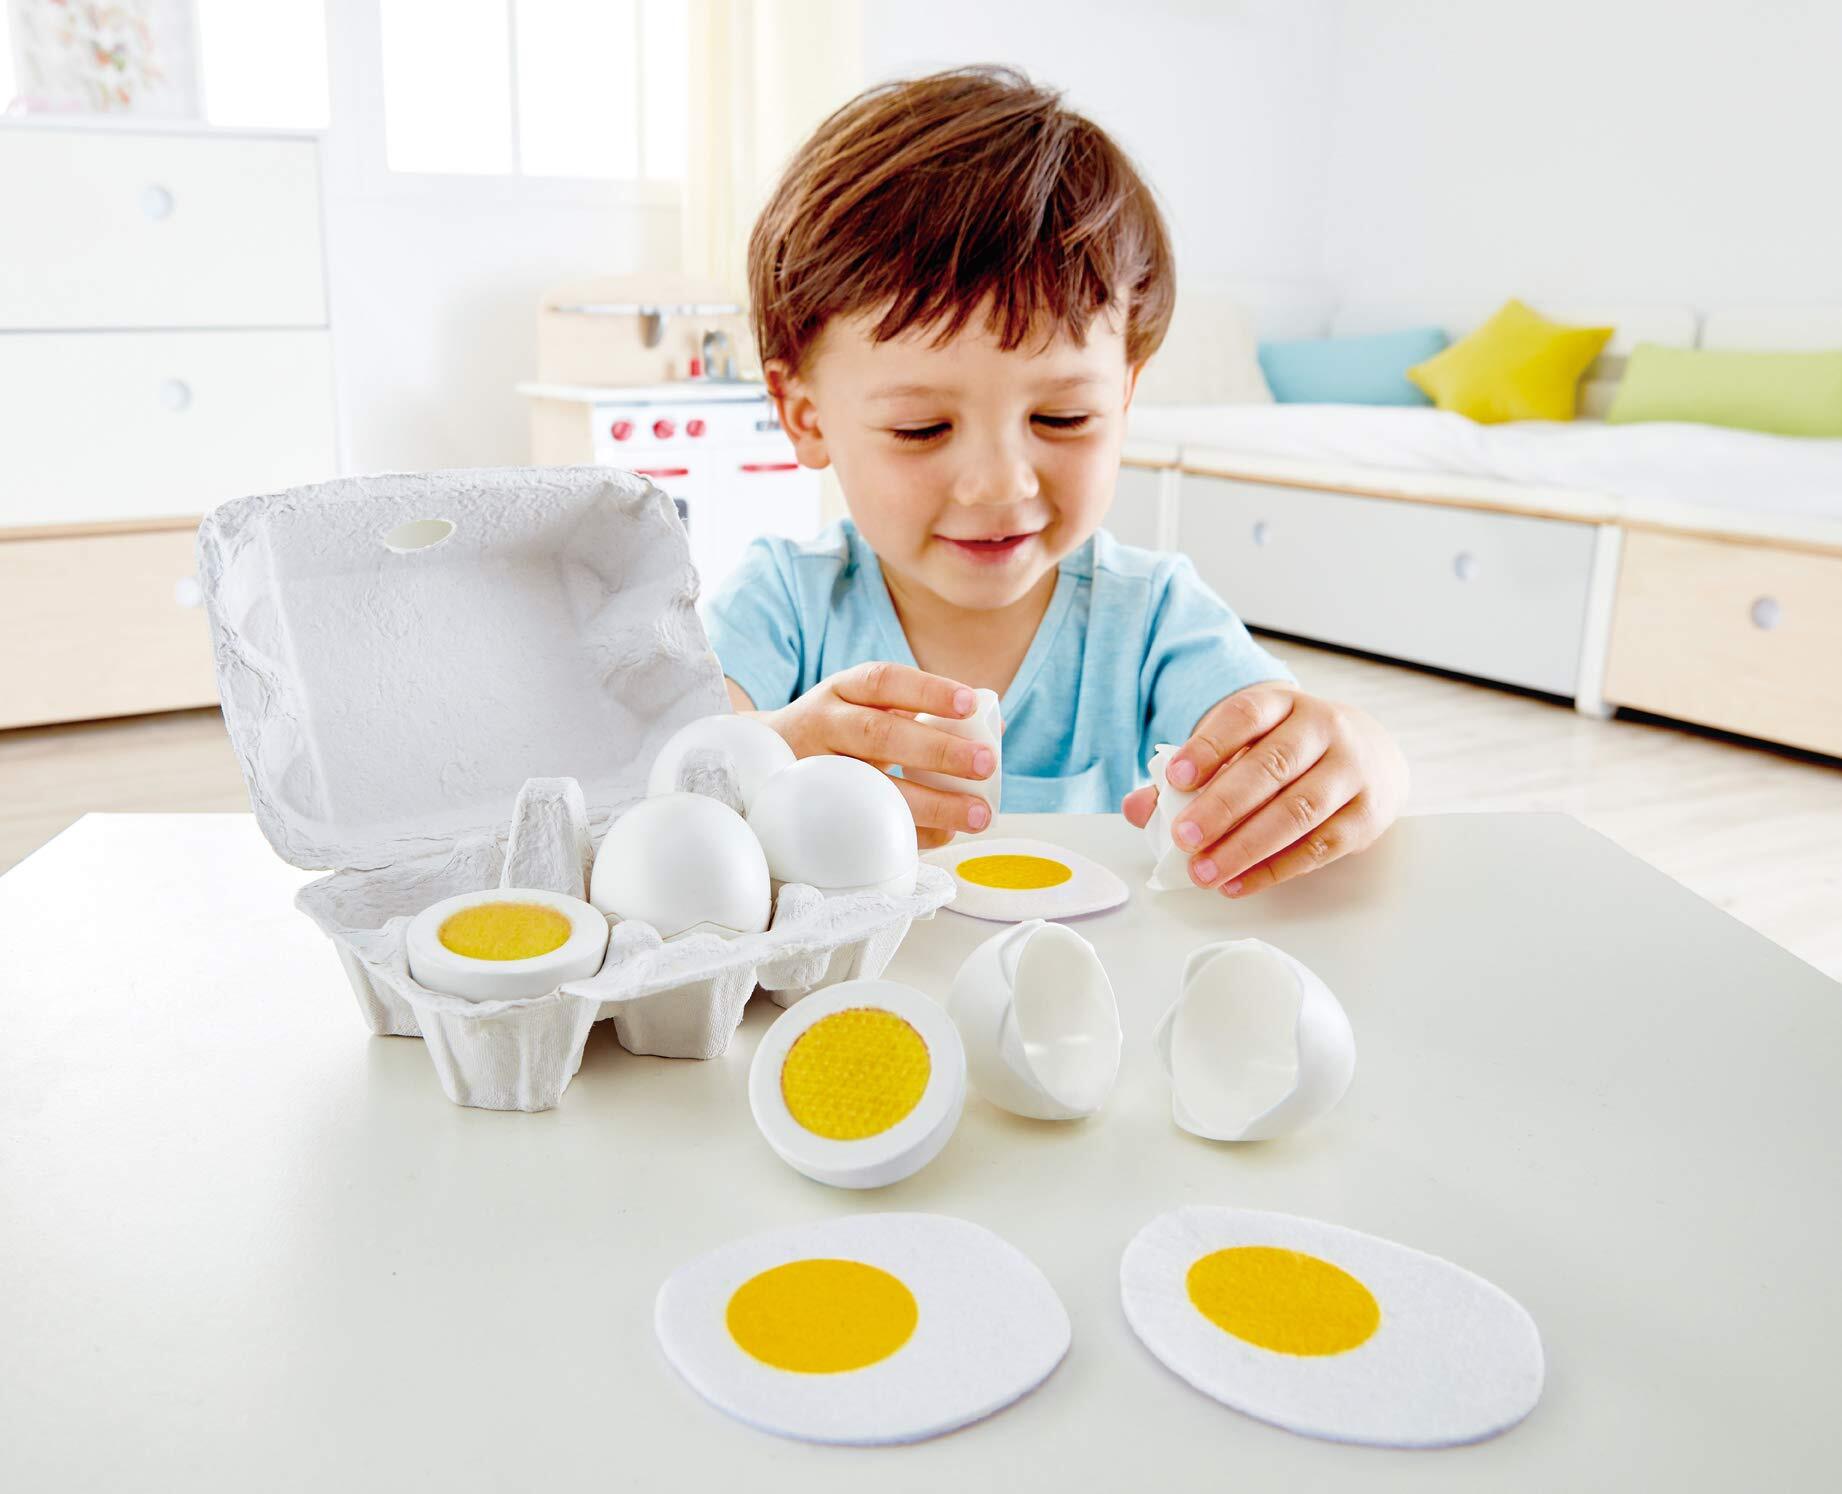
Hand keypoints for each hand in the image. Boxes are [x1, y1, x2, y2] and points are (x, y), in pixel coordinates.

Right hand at [760, 662, 995, 850]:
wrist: (766, 762)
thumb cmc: (840, 733)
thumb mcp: (868, 707)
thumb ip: (922, 712)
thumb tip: (994, 727)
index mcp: (844, 690)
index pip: (884, 681)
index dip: (927, 690)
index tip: (969, 704)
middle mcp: (825, 724)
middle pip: (879, 734)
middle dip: (937, 750)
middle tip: (986, 764)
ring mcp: (814, 770)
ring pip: (870, 787)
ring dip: (930, 802)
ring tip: (978, 813)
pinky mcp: (813, 812)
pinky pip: (863, 826)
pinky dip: (908, 832)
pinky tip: (944, 834)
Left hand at [1122, 683, 1407, 896]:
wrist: (1372, 755)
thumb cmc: (1291, 753)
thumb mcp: (1245, 746)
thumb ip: (1189, 773)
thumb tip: (1136, 808)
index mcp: (1284, 704)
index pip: (1245, 715)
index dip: (1209, 745)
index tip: (1175, 777)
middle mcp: (1324, 728)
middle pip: (1271, 766)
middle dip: (1222, 806)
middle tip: (1183, 837)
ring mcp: (1351, 770)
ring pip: (1298, 811)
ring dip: (1245, 847)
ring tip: (1204, 871)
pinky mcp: (1367, 815)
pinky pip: (1319, 847)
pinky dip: (1274, 870)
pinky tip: (1238, 882)